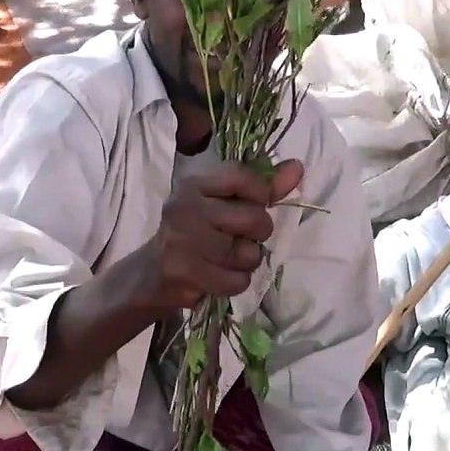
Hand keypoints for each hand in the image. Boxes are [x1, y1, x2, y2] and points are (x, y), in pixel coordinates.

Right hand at [140, 160, 303, 308]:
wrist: (152, 272)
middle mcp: (185, 207)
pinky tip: (219, 277)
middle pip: (253, 218)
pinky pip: (236, 281)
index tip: (256, 204)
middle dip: (258, 233)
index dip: (260, 193)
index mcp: (194, 184)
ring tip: (228, 260)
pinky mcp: (184, 272)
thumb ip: (261, 188)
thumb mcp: (222, 205)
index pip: (242, 177)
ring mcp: (182, 240)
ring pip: (248, 254)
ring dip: (246, 262)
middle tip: (241, 238)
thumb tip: (297, 167)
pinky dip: (235, 283)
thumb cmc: (195, 233)